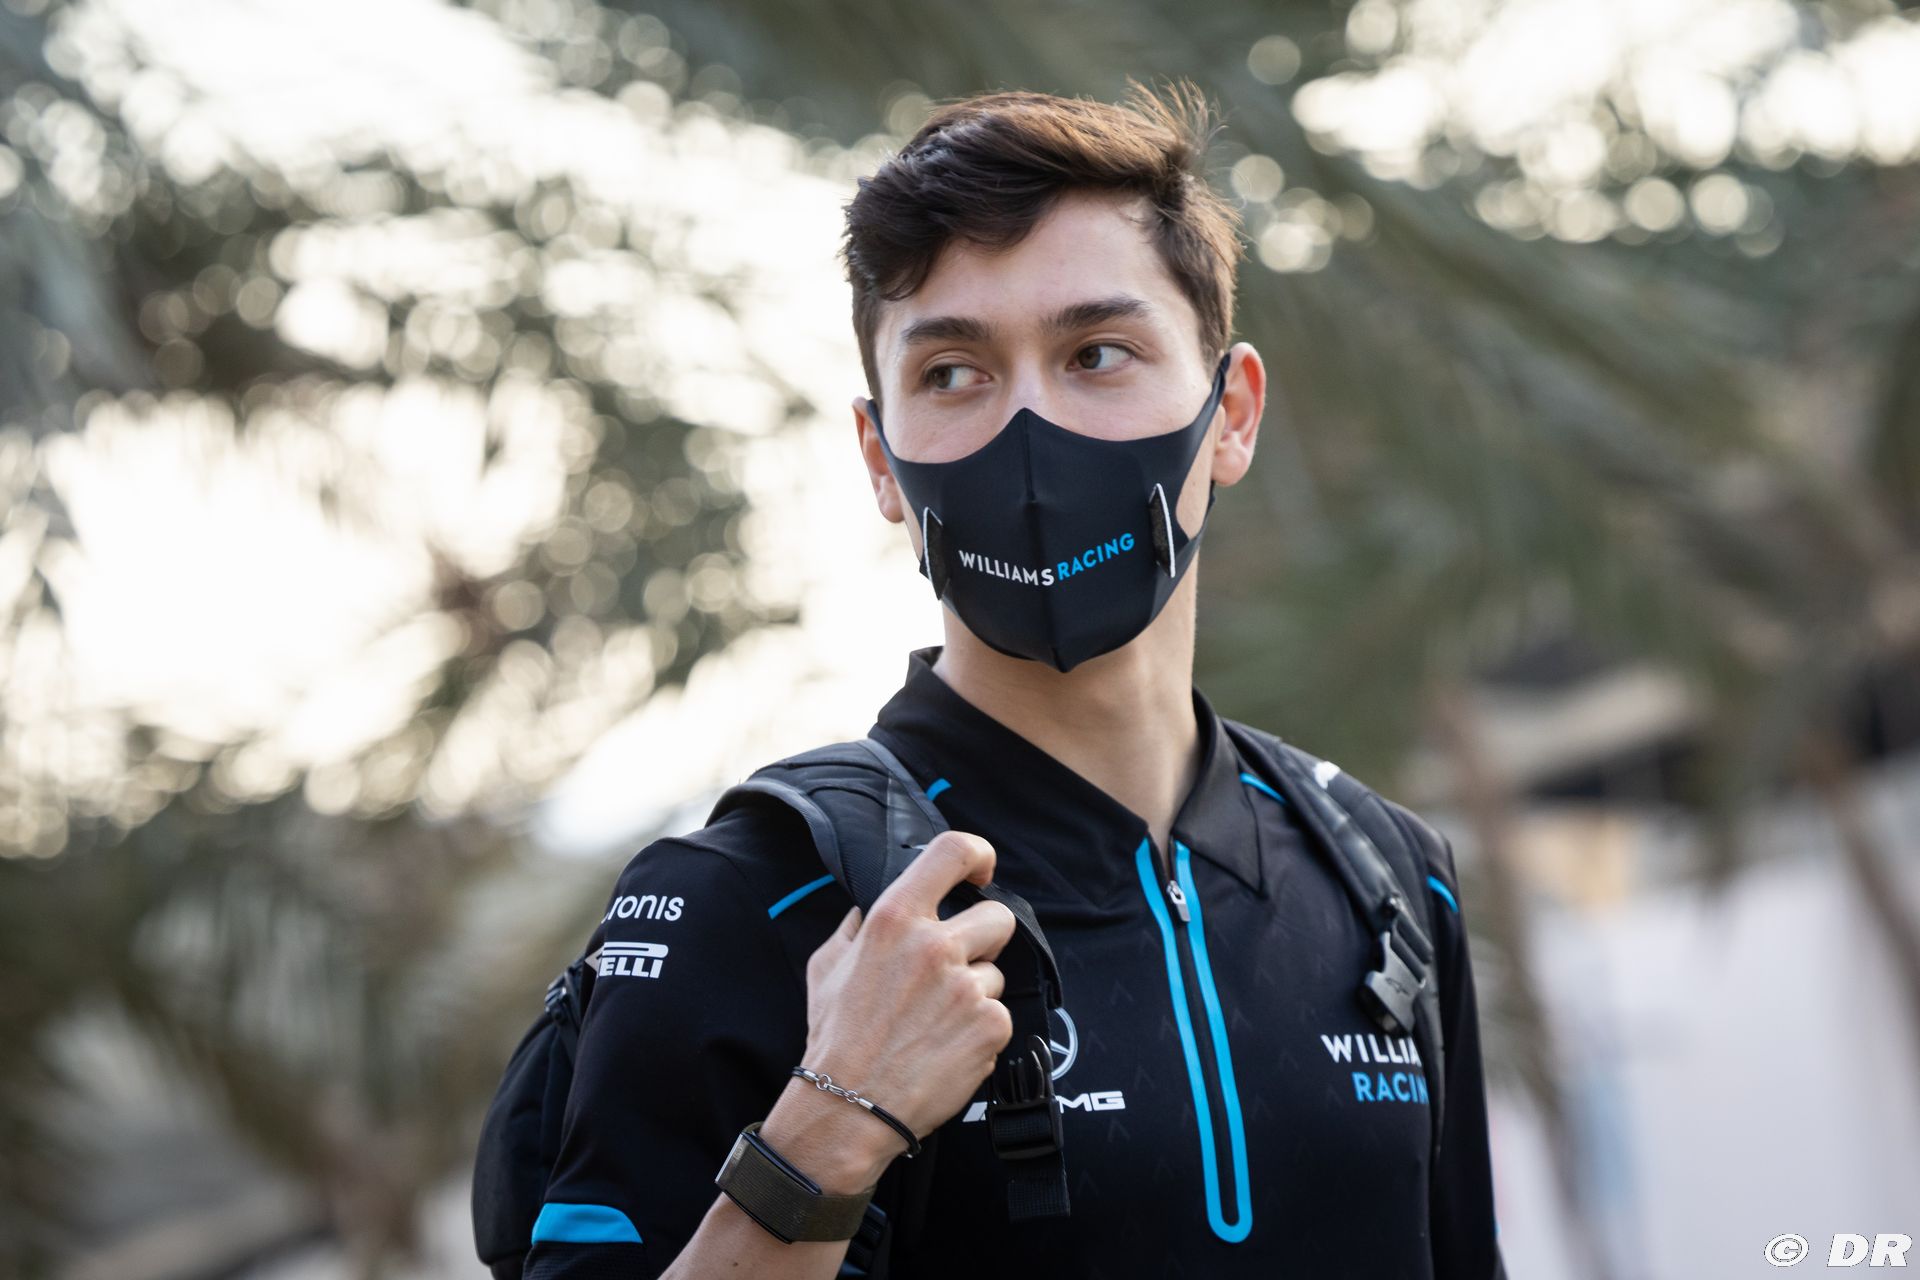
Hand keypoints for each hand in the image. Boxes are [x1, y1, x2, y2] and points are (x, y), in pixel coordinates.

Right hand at [772, 832, 1017, 1182]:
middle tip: (958, 967)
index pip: (953, 852)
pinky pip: (999, 1014)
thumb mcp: (827, 966)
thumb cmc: (834, 1037)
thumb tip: (869, 909)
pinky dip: (979, 1030)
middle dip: (985, 939)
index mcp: (894, 919)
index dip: (978, 855)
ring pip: (995, 974)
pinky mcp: (991, 1026)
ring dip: (975, 993)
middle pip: (998, 917)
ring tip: (935, 1022)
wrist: (848, 1107)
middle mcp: (935, 946)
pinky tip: (945, 1047)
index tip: (981, 872)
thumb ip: (856, 927)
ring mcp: (968, 987)